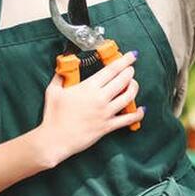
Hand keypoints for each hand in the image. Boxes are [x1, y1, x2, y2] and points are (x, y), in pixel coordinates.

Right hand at [36, 50, 143, 166]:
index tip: (131, 55)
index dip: (124, 60)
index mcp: (89, 87)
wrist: (55, 139)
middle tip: (130, 68)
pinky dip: (137, 114)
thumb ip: (60, 77)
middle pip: (123, 80)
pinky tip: (141, 109)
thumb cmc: (53, 115)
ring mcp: (106, 113)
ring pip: (129, 97)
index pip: (111, 70)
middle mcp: (100, 98)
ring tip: (133, 84)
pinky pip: (128, 119)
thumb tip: (62, 68)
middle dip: (130, 72)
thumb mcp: (53, 91)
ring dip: (134, 88)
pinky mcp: (108, 126)